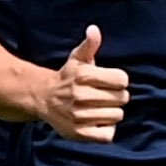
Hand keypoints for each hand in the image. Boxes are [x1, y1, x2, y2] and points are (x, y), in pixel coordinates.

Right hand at [41, 25, 128, 143]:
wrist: (43, 98)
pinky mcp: (79, 133)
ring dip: (112, 113)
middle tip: (104, 96)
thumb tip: (94, 30)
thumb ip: (89, 45)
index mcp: (84, 76)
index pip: (122, 80)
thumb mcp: (77, 59)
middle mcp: (81, 96)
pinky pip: (108, 135)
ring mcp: (79, 116)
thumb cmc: (67, 77)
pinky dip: (106, 130)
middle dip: (117, 97)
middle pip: (122, 98)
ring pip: (117, 116)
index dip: (119, 80)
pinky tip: (97, 121)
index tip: (109, 82)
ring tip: (100, 108)